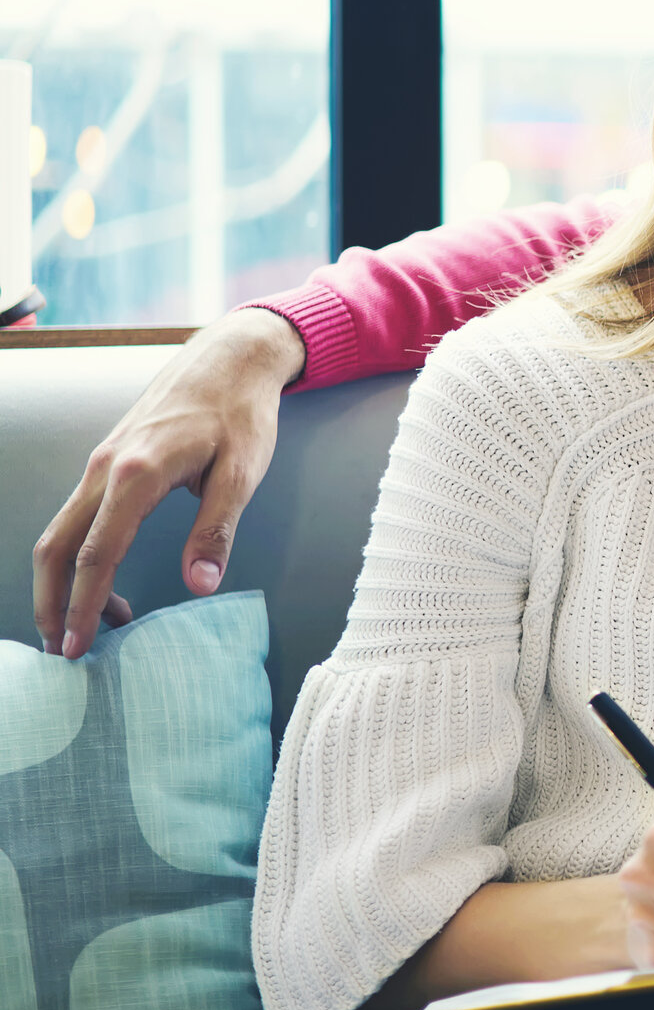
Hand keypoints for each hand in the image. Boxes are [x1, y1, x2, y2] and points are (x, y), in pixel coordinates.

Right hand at [33, 308, 303, 657]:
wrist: (231, 357)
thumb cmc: (241, 413)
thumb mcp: (242, 472)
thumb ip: (217, 530)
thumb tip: (199, 587)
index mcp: (136, 473)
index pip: (96, 554)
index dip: (83, 605)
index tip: (79, 647)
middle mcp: (105, 469)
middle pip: (56, 547)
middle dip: (53, 603)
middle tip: (67, 652)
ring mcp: (101, 464)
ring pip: (61, 532)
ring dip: (64, 583)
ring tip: (87, 626)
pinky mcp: (107, 463)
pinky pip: (77, 517)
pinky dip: (78, 556)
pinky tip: (101, 580)